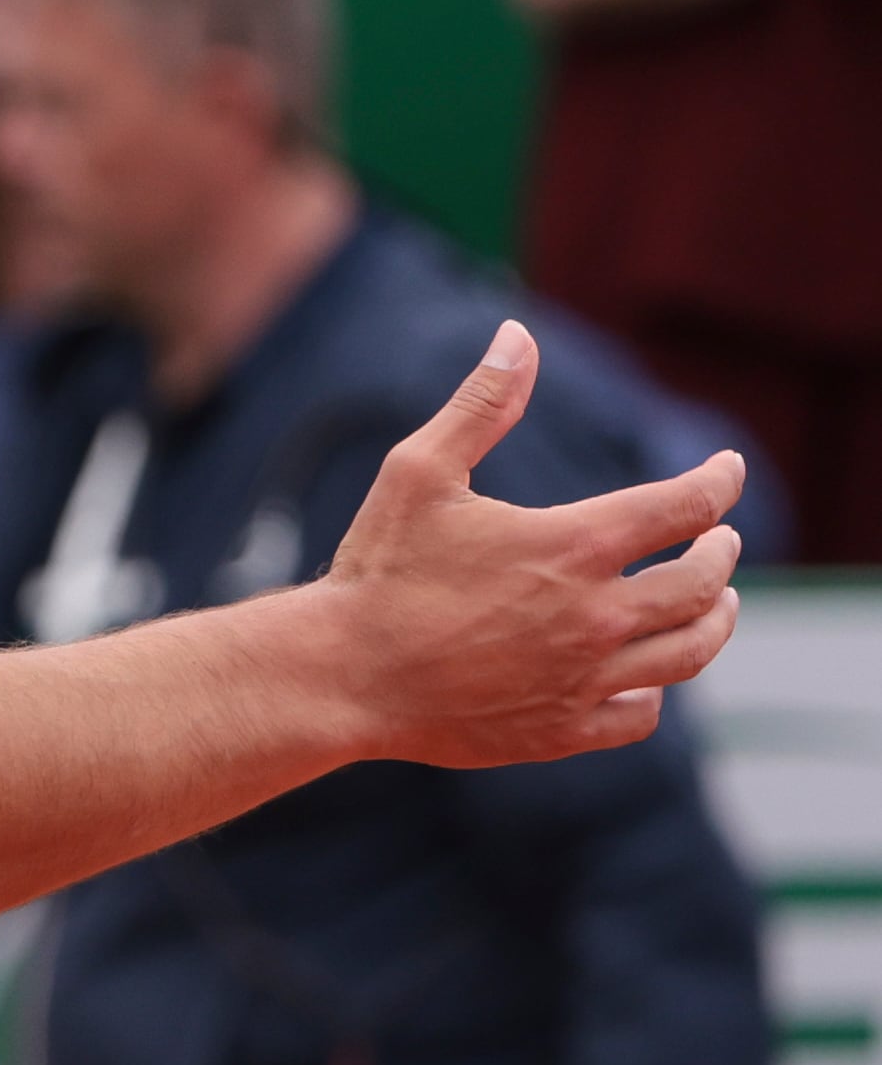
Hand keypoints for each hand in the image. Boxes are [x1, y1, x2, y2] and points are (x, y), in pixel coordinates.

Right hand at [313, 323, 742, 767]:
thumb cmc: (377, 569)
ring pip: (690, 650)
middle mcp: (595, 615)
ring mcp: (584, 677)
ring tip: (717, 604)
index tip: (724, 469)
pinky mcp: (561, 728)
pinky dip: (653, 690)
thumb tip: (518, 336)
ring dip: (715, 620)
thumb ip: (480, 405)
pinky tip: (644, 675)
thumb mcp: (419, 472)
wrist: (341, 675)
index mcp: (571, 546)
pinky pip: (640, 712)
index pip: (685, 505)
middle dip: (722, 552)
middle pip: (704, 582)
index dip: (718, 480)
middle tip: (720, 539)